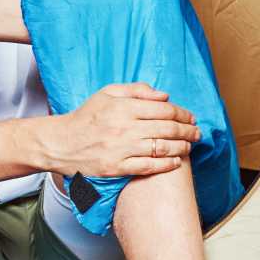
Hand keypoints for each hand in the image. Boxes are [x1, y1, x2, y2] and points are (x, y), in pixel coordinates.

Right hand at [35, 83, 199, 177]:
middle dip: (188, 130)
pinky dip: (165, 164)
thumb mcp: (108, 93)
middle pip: (167, 128)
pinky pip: (148, 166)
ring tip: (190, 146)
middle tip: (197, 133)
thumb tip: (164, 96)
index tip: (191, 117)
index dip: (182, 113)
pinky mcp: (117, 168)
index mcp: (124, 107)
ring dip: (181, 147)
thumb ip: (136, 91)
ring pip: (161, 147)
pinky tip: (175, 161)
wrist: (61, 143)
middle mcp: (125, 128)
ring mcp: (121, 149)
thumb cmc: (86, 117)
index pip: (163, 109)